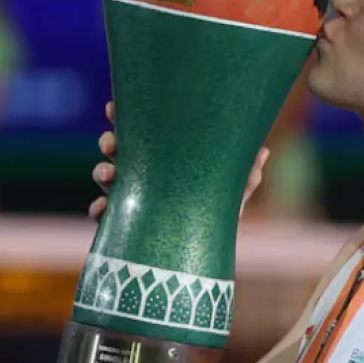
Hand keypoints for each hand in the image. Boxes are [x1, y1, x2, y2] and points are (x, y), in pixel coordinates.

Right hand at [89, 100, 269, 220]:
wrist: (204, 255)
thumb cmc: (216, 217)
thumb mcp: (232, 196)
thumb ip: (246, 177)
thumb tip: (264, 151)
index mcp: (165, 159)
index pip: (142, 131)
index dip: (124, 116)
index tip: (114, 107)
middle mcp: (143, 175)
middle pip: (117, 150)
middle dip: (109, 142)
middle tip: (113, 144)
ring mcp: (130, 198)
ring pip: (105, 178)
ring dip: (101, 173)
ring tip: (109, 176)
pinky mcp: (123, 224)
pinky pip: (103, 217)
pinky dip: (99, 211)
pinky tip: (103, 210)